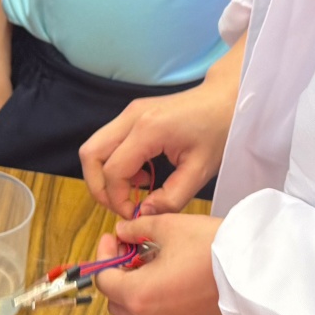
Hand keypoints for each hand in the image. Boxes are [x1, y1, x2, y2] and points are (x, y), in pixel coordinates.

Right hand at [81, 71, 236, 218]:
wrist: (225, 100)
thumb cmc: (218, 131)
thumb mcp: (199, 171)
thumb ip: (171, 198)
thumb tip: (143, 214)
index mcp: (148, 129)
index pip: (112, 170)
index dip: (117, 198)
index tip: (134, 213)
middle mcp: (131, 117)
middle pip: (90, 154)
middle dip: (99, 187)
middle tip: (121, 205)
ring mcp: (129, 113)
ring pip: (94, 147)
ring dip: (104, 175)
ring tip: (133, 189)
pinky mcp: (131, 114)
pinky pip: (107, 142)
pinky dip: (113, 163)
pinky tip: (139, 174)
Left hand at [91, 214, 224, 314]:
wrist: (253, 270)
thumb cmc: (209, 247)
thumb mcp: (167, 226)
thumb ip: (136, 229)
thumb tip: (122, 231)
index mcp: (139, 295)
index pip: (104, 280)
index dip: (104, 256)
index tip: (114, 238)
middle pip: (115, 302)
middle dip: (117, 274)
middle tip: (130, 249)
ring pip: (136, 313)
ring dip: (134, 289)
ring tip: (151, 261)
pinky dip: (154, 300)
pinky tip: (170, 276)